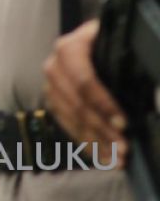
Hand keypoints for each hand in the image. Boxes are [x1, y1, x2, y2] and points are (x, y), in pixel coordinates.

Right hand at [43, 19, 126, 166]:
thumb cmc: (109, 46)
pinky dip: (83, 141)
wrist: (91, 42)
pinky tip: (100, 154)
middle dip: (101, 129)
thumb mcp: (119, 46)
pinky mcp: (52, 99)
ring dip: (94, 141)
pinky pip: (65, 124)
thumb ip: (130, 65)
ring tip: (115, 158)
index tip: (123, 124)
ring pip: (70, 117)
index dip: (103, 104)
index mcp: (70, 48)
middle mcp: (54, 65)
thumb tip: (152, 95)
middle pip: (76, 103)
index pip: (83, 80)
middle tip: (122, 148)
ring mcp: (50, 83)